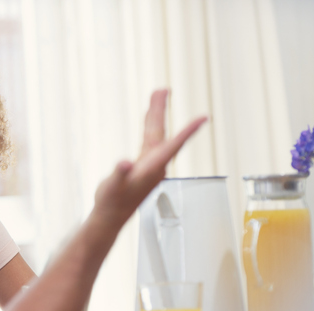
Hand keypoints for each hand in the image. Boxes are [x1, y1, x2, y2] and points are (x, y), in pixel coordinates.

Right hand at [91, 90, 205, 230]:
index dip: (188, 131)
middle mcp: (154, 166)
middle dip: (161, 111)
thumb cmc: (112, 203)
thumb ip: (119, 173)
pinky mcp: (143, 167)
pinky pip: (149, 142)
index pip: (173, 145)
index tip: (203, 118)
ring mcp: (149, 166)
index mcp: (151, 168)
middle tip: (163, 90)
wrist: (109, 217)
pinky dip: (149, 127)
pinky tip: (148, 121)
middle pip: (161, 133)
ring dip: (156, 116)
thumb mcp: (112, 186)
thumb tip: (124, 163)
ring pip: (155, 136)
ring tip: (156, 97)